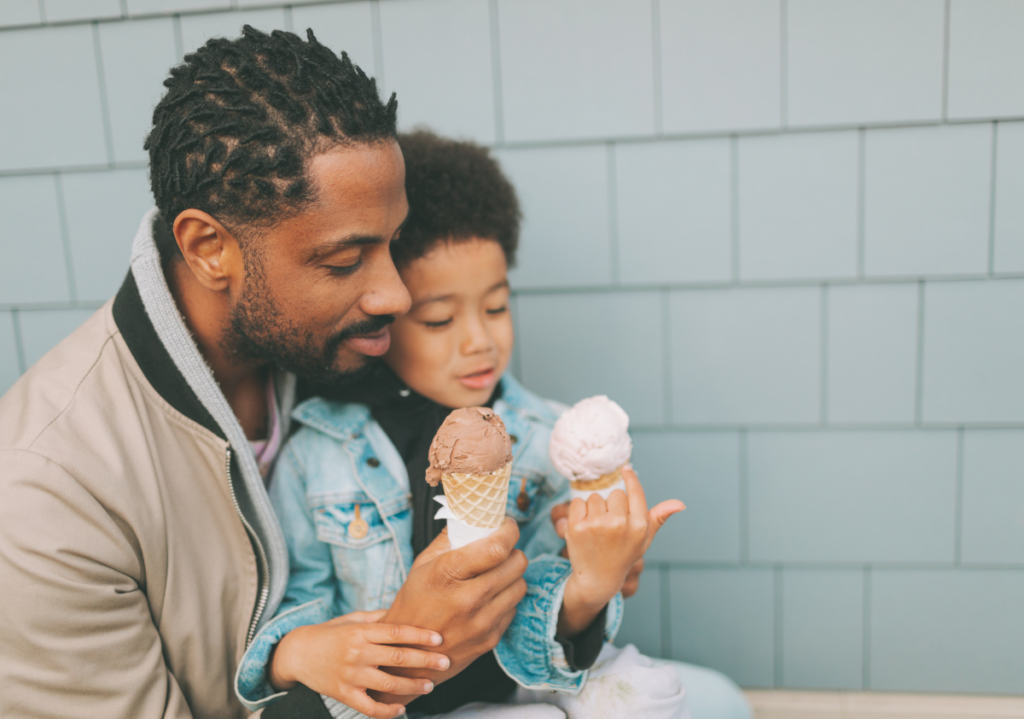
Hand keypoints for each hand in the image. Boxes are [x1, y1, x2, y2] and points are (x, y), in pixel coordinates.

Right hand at [269, 609, 450, 718]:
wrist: (297, 653)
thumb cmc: (330, 633)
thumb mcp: (352, 619)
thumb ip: (378, 618)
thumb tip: (406, 612)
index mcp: (360, 631)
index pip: (396, 632)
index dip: (419, 636)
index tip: (439, 639)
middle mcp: (356, 652)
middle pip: (397, 657)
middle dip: (425, 661)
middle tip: (445, 662)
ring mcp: (350, 675)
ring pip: (388, 683)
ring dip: (412, 686)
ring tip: (429, 685)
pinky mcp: (343, 694)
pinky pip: (369, 707)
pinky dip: (387, 711)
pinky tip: (401, 708)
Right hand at [372, 517, 527, 704]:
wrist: (408, 651)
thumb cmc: (415, 600)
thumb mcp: (423, 564)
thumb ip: (450, 538)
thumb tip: (474, 516)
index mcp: (448, 573)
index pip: (497, 547)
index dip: (509, 531)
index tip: (508, 526)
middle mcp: (467, 599)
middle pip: (517, 564)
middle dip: (513, 552)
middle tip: (502, 551)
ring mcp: (481, 622)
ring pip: (521, 585)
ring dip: (512, 576)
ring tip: (496, 575)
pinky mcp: (490, 639)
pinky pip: (513, 608)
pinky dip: (506, 599)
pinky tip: (489, 598)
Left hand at [557, 468, 683, 635]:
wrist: (598, 578)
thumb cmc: (623, 555)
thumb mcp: (645, 539)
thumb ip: (659, 517)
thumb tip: (680, 503)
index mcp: (639, 526)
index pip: (635, 492)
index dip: (630, 478)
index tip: (625, 469)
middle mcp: (619, 524)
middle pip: (614, 494)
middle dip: (612, 506)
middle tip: (611, 527)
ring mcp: (597, 525)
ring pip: (594, 497)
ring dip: (594, 509)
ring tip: (597, 529)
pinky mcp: (577, 527)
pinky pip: (577, 503)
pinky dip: (579, 512)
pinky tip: (584, 528)